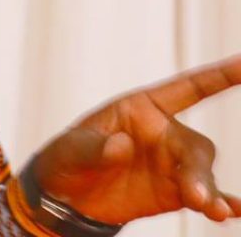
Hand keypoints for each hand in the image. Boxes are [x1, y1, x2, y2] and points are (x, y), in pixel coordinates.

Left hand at [31, 54, 240, 224]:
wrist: (64, 198)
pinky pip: (205, 197)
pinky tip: (230, 211)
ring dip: (208, 191)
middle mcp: (163, 133)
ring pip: (201, 173)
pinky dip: (222, 204)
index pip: (187, 88)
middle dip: (198, 170)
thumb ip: (95, 148)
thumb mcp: (70, 150)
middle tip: (197, 197)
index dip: (219, 76)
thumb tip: (123, 146)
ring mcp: (172, 164)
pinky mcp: (175, 193)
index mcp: (141, 108)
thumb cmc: (66, 159)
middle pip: (194, 146)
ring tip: (212, 210)